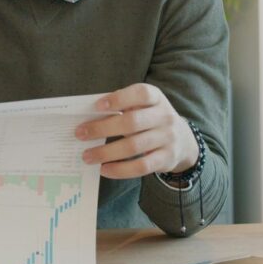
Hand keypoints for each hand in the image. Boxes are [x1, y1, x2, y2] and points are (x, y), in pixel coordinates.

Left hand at [75, 83, 198, 179]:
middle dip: (102, 128)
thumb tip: (89, 117)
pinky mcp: (166, 159)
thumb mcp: (142, 106)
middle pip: (132, 122)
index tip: (97, 106)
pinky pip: (141, 166)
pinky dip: (120, 169)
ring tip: (87, 156)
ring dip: (106, 152)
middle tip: (80, 134)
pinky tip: (104, 169)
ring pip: (134, 146)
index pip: (141, 94)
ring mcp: (167, 138)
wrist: (183, 140)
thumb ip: (122, 107)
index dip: (119, 99)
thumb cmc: (150, 118)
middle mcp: (165, 116)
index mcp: (156, 97)